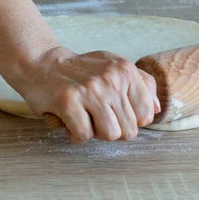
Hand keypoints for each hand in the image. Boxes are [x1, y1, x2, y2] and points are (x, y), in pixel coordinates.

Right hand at [11, 46, 160, 143]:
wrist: (43, 64)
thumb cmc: (83, 71)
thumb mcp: (116, 68)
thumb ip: (142, 85)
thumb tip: (156, 109)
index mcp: (126, 71)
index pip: (146, 116)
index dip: (130, 121)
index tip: (114, 112)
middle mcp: (111, 78)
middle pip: (128, 130)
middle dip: (112, 130)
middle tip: (96, 115)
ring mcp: (90, 89)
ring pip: (110, 135)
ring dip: (95, 133)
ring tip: (85, 118)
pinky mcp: (68, 101)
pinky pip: (83, 136)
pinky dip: (76, 134)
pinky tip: (70, 120)